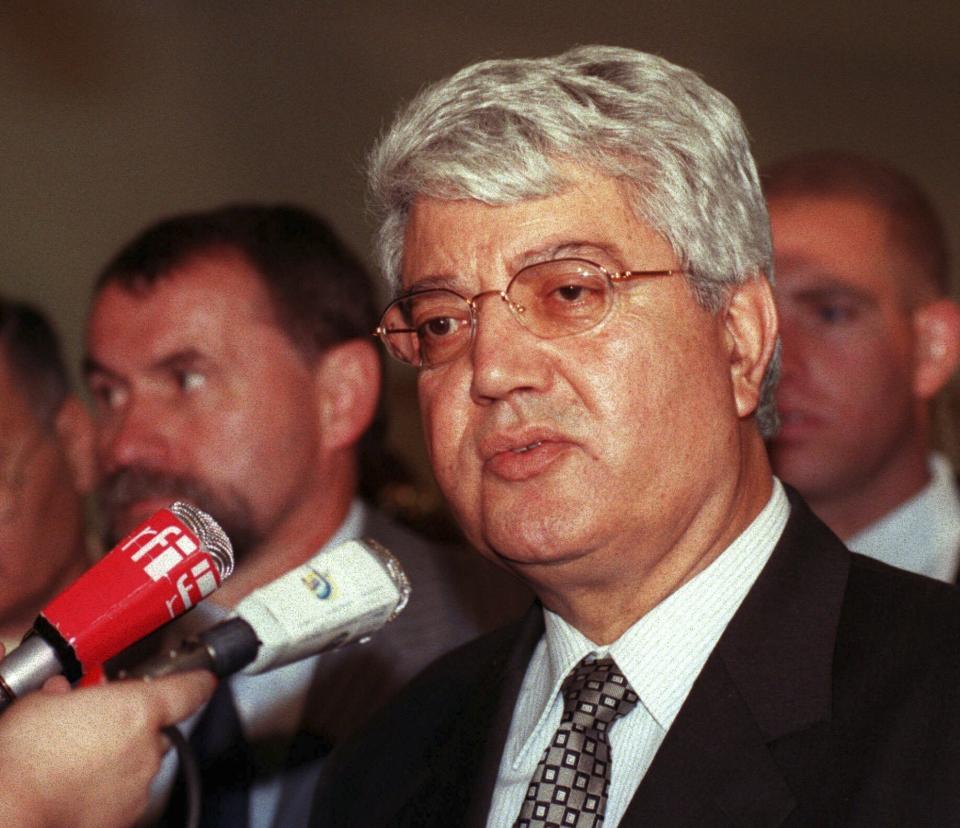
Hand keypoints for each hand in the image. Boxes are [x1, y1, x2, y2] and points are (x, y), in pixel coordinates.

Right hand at [0, 669, 214, 827]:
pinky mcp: (124, 818)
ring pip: (140, 764)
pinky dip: (108, 791)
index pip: (188, 690)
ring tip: (77, 761)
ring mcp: (138, 787)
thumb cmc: (22, 762)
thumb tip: (61, 692)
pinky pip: (125, 795)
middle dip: (133, 727)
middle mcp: (147, 749)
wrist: (8, 814)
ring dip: (120, 760)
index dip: (196, 682)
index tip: (202, 679)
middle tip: (97, 726)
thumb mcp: (39, 706)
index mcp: (138, 710)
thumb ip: (62, 694)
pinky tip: (76, 788)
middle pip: (156, 731)